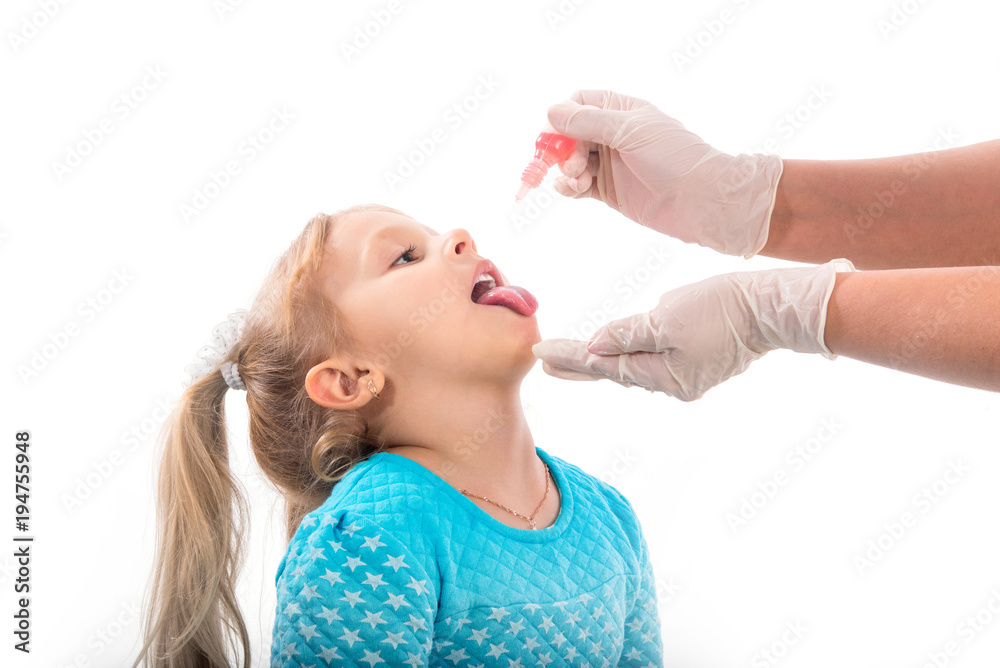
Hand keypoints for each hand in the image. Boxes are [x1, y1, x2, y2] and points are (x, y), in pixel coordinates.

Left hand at [531, 259, 855, 400]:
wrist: (772, 308)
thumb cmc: (719, 307)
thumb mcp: (666, 317)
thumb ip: (627, 334)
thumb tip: (594, 346)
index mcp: (662, 377)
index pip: (604, 364)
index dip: (570, 357)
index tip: (540, 352)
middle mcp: (672, 384)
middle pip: (616, 371)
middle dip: (580, 364)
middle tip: (546, 361)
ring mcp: (688, 376)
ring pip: (636, 366)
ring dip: (605, 361)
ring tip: (574, 357)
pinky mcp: (699, 363)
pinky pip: (654, 360)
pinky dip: (632, 354)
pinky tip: (619, 352)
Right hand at [546, 90, 783, 257]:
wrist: (703, 201)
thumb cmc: (675, 158)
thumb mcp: (631, 131)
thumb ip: (589, 121)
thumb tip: (551, 111)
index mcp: (622, 110)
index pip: (580, 102)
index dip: (564, 117)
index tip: (558, 135)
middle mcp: (614, 135)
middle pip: (570, 134)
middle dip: (564, 149)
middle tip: (572, 165)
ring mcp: (611, 164)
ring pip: (572, 161)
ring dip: (566, 170)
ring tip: (578, 181)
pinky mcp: (610, 192)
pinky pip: (578, 186)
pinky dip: (569, 187)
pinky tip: (573, 190)